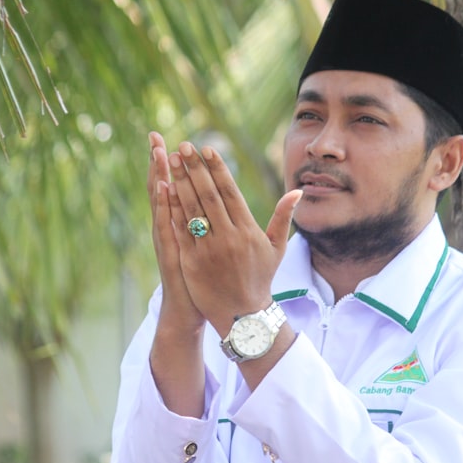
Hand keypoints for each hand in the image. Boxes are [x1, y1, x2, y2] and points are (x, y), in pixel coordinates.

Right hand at [147, 132, 204, 334]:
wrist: (190, 309)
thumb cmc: (203, 278)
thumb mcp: (204, 246)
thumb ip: (206, 222)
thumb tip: (213, 200)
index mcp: (180, 223)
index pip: (173, 186)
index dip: (168, 164)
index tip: (166, 139)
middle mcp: (168, 227)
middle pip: (161, 187)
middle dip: (158, 162)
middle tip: (155, 135)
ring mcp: (167, 238)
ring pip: (160, 202)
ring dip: (158, 176)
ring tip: (156, 152)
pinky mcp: (170, 250)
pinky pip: (166, 222)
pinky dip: (163, 204)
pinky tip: (162, 186)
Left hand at [167, 141, 301, 337]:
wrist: (243, 316)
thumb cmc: (260, 278)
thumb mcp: (276, 248)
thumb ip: (283, 216)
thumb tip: (297, 190)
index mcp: (247, 230)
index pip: (229, 192)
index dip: (217, 169)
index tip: (207, 149)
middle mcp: (228, 237)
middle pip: (207, 195)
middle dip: (194, 168)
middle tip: (183, 147)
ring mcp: (208, 249)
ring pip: (191, 209)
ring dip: (180, 182)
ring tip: (171, 161)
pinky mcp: (191, 262)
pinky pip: (180, 231)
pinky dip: (172, 209)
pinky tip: (165, 190)